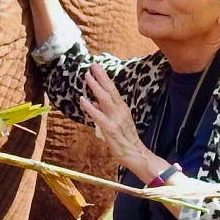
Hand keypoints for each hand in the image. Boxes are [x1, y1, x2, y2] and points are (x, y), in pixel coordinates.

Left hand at [82, 65, 161, 182]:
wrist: (136, 154)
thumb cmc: (126, 140)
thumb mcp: (116, 122)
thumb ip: (105, 112)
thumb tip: (94, 103)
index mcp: (122, 108)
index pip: (112, 90)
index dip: (104, 78)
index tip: (97, 68)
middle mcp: (120, 111)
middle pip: (110, 90)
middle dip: (101, 77)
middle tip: (93, 65)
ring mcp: (116, 119)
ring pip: (105, 99)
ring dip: (95, 87)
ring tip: (87, 77)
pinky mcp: (111, 129)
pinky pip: (99, 116)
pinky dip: (90, 107)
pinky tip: (83, 100)